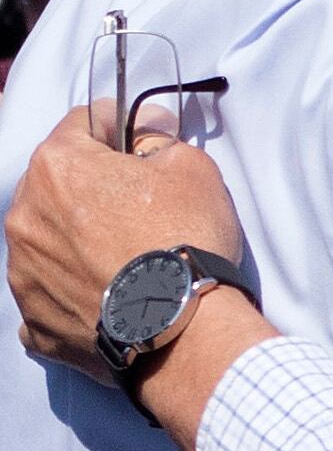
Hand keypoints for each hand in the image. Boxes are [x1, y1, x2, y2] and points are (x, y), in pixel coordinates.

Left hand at [7, 107, 243, 381]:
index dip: (120, 126)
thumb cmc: (185, 238)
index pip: (82, 122)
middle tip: (141, 204)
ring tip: (127, 255)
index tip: (143, 142)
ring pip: (48, 238)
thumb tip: (144, 133)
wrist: (180, 328)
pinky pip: (48, 291)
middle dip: (93, 185)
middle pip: (57, 182)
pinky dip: (73, 288)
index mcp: (58, 167)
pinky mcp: (33, 320)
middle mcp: (24, 216)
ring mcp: (22, 273)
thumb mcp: (191, 165)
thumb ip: (157, 139)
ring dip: (79, 237)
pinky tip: (110, 292)